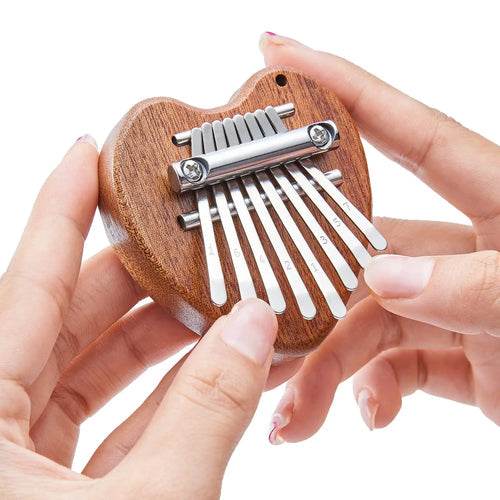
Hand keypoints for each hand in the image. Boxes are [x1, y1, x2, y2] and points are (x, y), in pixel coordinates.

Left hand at [0, 136, 277, 498]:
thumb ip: (208, 413)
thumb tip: (255, 328)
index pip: (28, 281)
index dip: (62, 207)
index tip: (87, 154)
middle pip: (66, 321)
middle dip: (138, 282)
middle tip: (190, 249)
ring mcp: (13, 459)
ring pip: (88, 370)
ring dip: (159, 343)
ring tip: (216, 312)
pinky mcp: (44, 487)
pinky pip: (106, 418)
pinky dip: (159, 397)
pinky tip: (208, 374)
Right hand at [259, 33, 499, 442]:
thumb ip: (474, 286)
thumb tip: (382, 278)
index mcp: (493, 200)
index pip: (404, 128)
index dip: (338, 85)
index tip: (276, 53)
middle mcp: (459, 248)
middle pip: (354, 255)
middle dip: (298, 291)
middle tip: (252, 317)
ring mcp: (448, 303)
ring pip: (362, 324)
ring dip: (323, 370)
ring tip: (291, 409)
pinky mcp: (449, 353)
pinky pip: (392, 366)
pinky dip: (371, 392)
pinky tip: (367, 413)